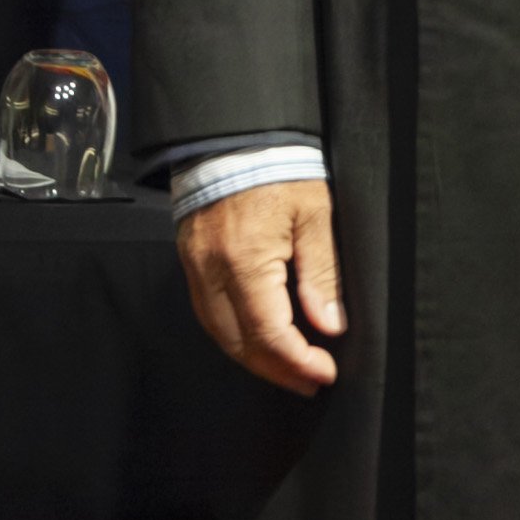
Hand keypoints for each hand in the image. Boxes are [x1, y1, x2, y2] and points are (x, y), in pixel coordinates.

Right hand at [178, 179, 345, 394]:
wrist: (235, 137)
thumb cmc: (281, 169)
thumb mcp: (316, 214)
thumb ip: (322, 273)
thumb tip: (330, 325)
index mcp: (246, 260)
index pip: (269, 332)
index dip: (297, 360)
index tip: (324, 373)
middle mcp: (212, 271)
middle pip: (239, 343)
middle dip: (276, 370)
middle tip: (309, 382)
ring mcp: (195, 268)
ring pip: (219, 334)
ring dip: (253, 358)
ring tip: (287, 369)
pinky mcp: (189, 262)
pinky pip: (207, 313)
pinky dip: (233, 335)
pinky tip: (257, 340)